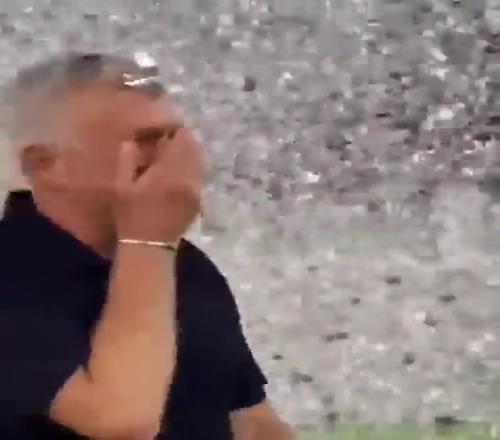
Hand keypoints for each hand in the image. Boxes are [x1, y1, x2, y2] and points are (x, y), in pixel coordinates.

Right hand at [112, 127, 203, 242]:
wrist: (149, 246)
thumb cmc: (131, 215)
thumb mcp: (121, 185)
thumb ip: (128, 158)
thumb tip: (135, 141)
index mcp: (170, 170)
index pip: (182, 138)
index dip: (173, 131)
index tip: (161, 133)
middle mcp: (189, 177)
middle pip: (194, 147)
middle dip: (181, 142)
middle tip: (165, 144)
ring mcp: (196, 189)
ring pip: (199, 161)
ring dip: (187, 155)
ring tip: (171, 159)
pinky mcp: (198, 200)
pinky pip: (199, 176)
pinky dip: (190, 170)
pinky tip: (176, 176)